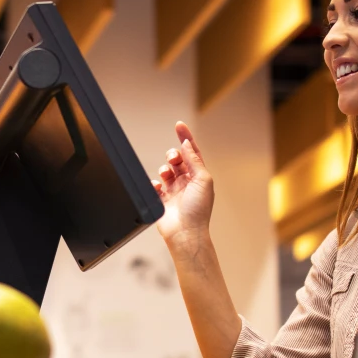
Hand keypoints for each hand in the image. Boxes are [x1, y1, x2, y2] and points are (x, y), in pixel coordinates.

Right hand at [153, 122, 214, 243]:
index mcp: (199, 176)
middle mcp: (187, 182)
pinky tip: (158, 188)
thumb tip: (187, 144)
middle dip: (173, 155)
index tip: (179, 125)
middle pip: (177, 159)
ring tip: (166, 176)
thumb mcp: (202, 179)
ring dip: (164, 169)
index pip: (192, 152)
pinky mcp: (162, 199)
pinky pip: (154, 185)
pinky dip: (154, 183)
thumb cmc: (198, 210)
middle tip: (173, 160)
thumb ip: (194, 160)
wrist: (185, 233)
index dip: (185, 137)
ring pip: (165, 170)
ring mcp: (174, 190)